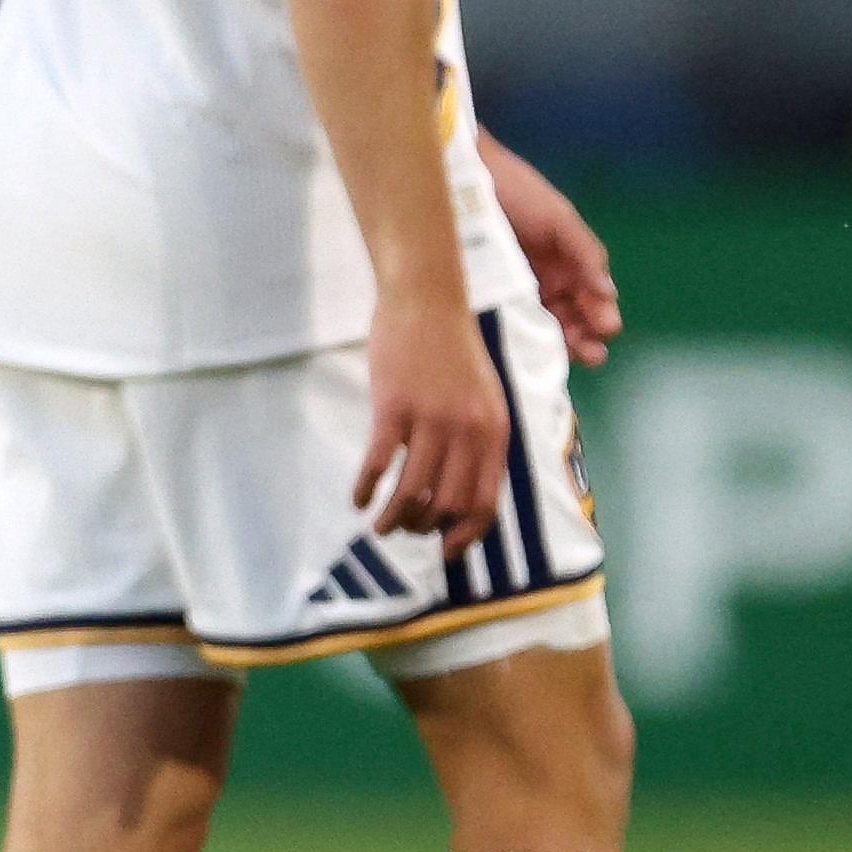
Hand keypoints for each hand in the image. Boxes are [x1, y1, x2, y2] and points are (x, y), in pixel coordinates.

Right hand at [355, 293, 509, 553]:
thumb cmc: (453, 351)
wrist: (427, 301)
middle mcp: (467, 430)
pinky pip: (378, 462)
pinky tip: (357, 499)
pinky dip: (366, 488)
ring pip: (412, 491)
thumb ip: (477, 441)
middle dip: (424, 528)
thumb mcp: (484, 398)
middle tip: (405, 529)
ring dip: (393, 518)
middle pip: (447, 503)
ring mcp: (430, 418)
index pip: (485, 502)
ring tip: (378, 527)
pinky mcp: (393, 406)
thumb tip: (457, 493)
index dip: (465, 536)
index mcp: (494, 432)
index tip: (445, 550)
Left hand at [479, 136, 619, 365]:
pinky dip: (518, 341)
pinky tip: (524, 349)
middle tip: (590, 352)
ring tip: (565, 356)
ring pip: (542, 330)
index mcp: (567, 266)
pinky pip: (506, 325)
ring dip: (558, 346)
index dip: (602, 317)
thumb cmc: (517, 192)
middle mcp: (544, 284)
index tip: (606, 328)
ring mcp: (514, 294)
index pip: (593, 302)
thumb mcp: (557, 218)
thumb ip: (586, 252)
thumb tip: (608, 293)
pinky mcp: (485, 299)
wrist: (463, 175)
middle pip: (571, 323)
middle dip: (585, 340)